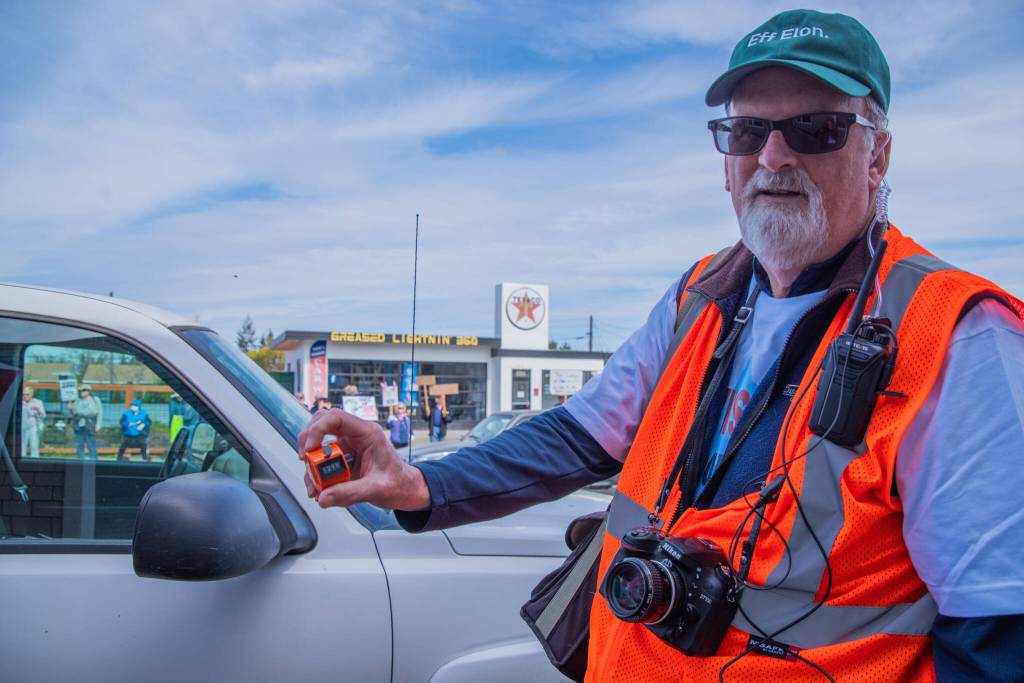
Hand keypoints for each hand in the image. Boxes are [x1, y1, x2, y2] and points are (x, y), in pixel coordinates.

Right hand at [298, 408, 429, 510]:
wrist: (405, 490)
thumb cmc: (398, 483)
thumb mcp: (376, 489)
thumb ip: (349, 493)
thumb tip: (323, 497)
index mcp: (368, 433)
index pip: (336, 418)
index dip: (317, 429)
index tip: (309, 450)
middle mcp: (356, 435)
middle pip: (322, 424)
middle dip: (308, 442)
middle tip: (305, 461)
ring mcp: (348, 446)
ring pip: (320, 444)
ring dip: (312, 464)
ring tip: (314, 487)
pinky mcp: (343, 458)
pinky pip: (323, 460)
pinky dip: (317, 474)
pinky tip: (320, 491)